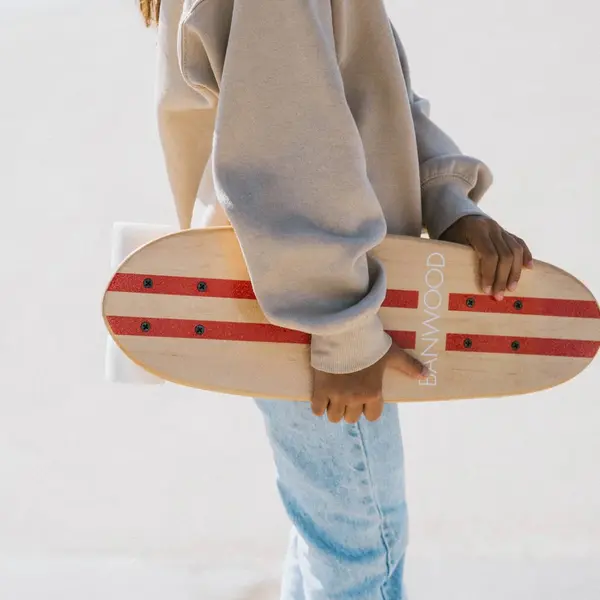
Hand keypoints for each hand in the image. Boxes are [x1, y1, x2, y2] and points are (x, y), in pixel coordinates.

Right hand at [311, 342, 427, 423]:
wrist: (343, 331)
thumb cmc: (369, 342)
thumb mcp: (392, 353)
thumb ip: (408, 365)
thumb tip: (426, 374)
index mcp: (373, 393)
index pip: (372, 416)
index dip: (368, 408)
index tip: (364, 399)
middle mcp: (355, 398)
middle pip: (352, 418)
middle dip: (350, 409)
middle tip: (347, 396)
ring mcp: (336, 395)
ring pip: (334, 417)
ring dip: (334, 409)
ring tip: (333, 398)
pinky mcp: (320, 390)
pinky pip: (317, 410)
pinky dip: (318, 406)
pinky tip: (321, 396)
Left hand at [439, 215, 532, 300]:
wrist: (457, 217)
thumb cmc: (451, 234)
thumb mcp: (451, 244)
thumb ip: (460, 258)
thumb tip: (465, 286)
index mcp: (477, 230)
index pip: (489, 255)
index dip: (490, 274)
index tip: (487, 290)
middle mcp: (492, 228)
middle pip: (505, 255)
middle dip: (502, 278)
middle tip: (499, 295)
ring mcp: (501, 229)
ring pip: (516, 250)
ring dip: (515, 272)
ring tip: (511, 287)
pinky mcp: (506, 232)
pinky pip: (519, 243)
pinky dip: (525, 255)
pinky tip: (528, 268)